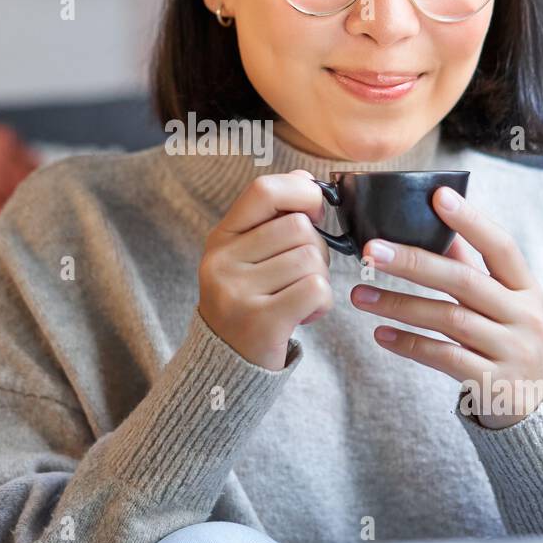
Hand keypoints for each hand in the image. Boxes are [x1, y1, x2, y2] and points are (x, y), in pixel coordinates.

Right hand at [198, 169, 332, 370]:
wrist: (228, 365)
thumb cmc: (250, 302)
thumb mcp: (249, 256)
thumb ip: (274, 217)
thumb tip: (305, 177)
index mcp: (220, 238)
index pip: (263, 190)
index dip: (301, 193)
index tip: (314, 214)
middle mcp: (222, 262)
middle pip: (299, 228)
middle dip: (316, 250)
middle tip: (302, 275)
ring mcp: (237, 292)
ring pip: (311, 259)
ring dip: (319, 279)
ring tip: (298, 298)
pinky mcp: (260, 321)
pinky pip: (316, 289)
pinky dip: (322, 303)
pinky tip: (304, 314)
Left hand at [349, 186, 542, 427]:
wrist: (533, 405)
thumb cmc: (506, 339)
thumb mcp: (501, 302)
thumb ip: (470, 267)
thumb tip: (434, 224)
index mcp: (524, 287)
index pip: (501, 246)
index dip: (472, 220)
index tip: (438, 195)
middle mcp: (523, 315)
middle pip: (464, 281)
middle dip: (414, 262)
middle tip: (372, 251)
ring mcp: (511, 349)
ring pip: (449, 319)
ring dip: (400, 305)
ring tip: (360, 295)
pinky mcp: (492, 381)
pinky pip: (444, 357)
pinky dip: (410, 344)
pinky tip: (380, 334)